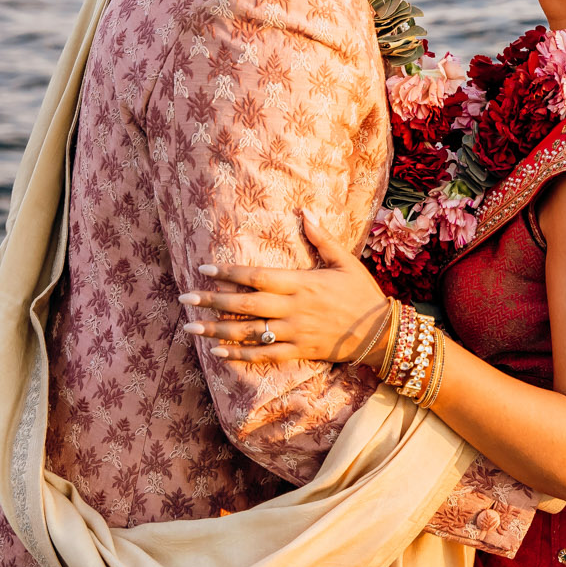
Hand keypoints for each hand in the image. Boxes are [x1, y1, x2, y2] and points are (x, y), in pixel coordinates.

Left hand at [180, 208, 390, 365]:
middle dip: (212, 301)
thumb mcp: (345, 260)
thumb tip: (305, 210)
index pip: (257, 276)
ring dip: (217, 331)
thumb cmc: (362, 292)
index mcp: (301, 283)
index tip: (204, 269)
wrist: (381, 331)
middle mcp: (293, 308)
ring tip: (190, 328)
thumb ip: (321, 237)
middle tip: (184, 297)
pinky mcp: (299, 352)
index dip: (228, 273)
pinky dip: (239, 355)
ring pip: (249, 333)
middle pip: (245, 304)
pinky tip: (217, 353)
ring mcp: (295, 332)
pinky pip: (264, 356)